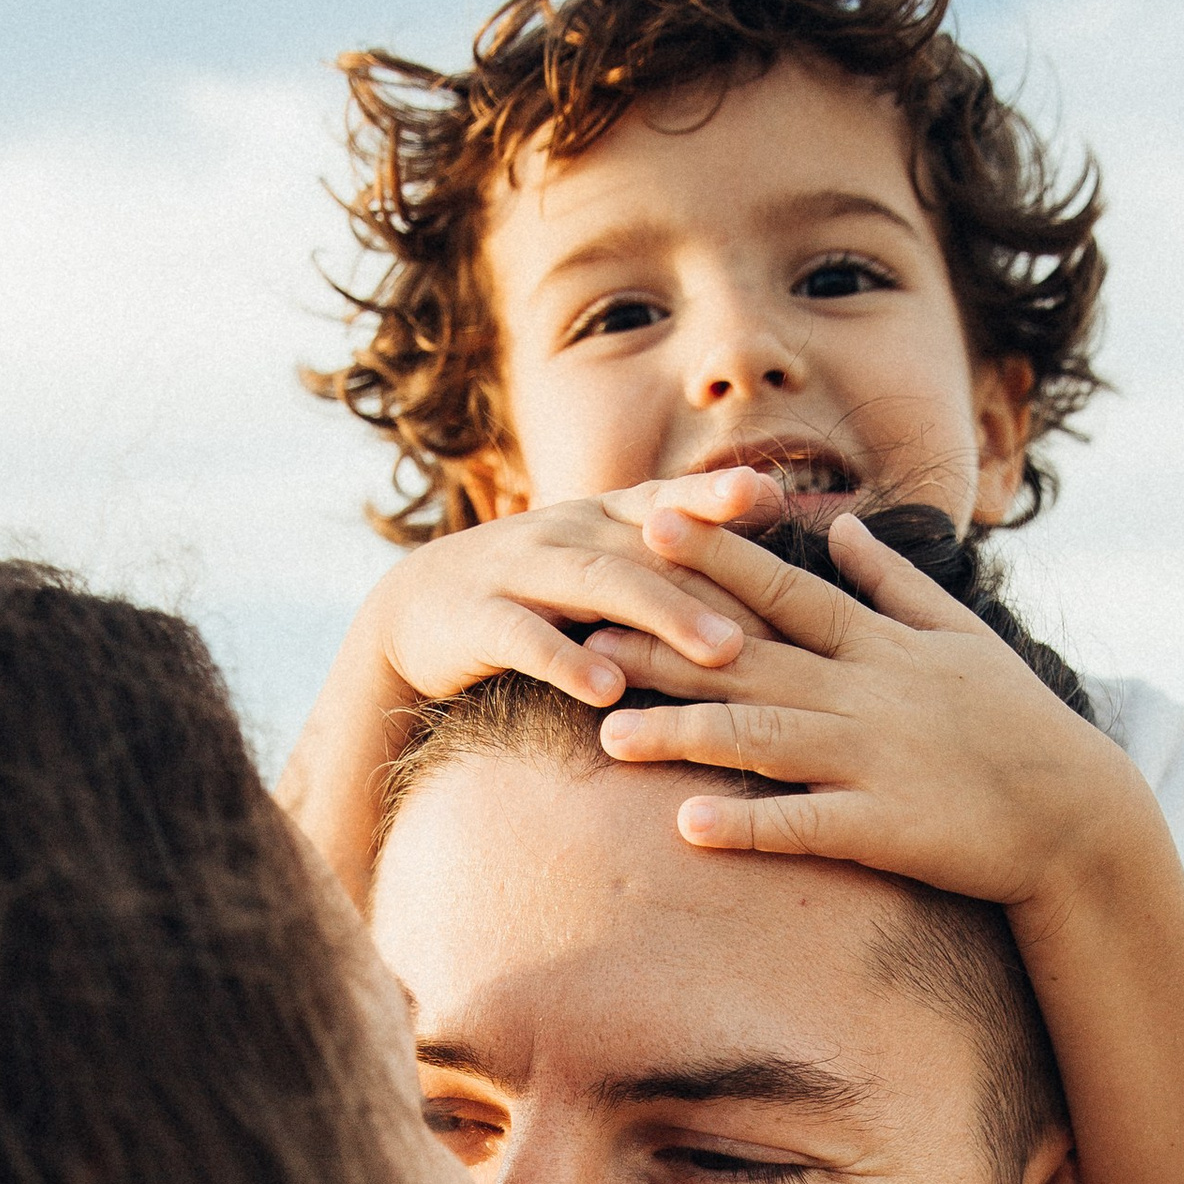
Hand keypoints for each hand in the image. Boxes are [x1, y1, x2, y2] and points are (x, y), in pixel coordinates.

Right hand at [336, 500, 753, 719]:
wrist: (411, 615)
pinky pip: (527, 638)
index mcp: (597, 518)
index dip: (710, 494)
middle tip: (772, 624)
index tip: (766, 494)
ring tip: (720, 654)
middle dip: (712, 582)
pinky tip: (609, 689)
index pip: (663, 500)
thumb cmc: (529, 596)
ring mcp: (517, 571)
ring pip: (599, 585)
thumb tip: (764, 552)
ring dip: (663, 616)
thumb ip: (663, 557)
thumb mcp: (592, 562)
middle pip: (648, 551)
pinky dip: (568, 661)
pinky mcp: (476, 621)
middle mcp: (563, 532)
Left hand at [588, 507, 1150, 916]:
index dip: (716, 555)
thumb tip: (844, 526)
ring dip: (684, 735)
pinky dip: (748, 824)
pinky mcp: (884, 826)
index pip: (784, 588)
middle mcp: (865, 693)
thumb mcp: (960, 634)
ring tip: (610, 737)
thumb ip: (893, 581)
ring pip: (761, 739)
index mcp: (878, 645)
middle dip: (665, 643)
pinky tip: (687, 825)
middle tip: (588, 626)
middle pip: (748, 661)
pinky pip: (804, 825)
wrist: (1075, 814)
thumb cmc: (1015, 722)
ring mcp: (872, 759)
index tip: (650, 521)